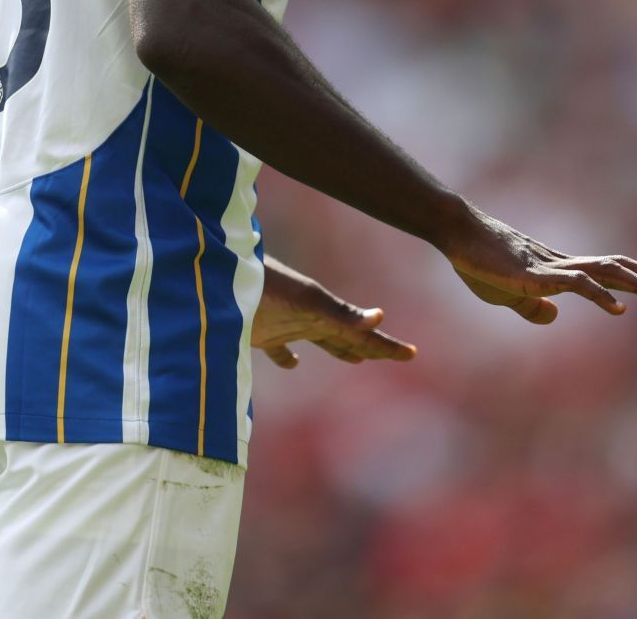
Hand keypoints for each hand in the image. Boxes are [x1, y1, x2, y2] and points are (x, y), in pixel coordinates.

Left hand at [253, 258, 416, 368]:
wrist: (224, 273)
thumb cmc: (269, 286)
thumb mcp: (309, 300)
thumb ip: (342, 313)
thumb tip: (379, 316)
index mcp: (326, 315)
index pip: (363, 335)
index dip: (386, 346)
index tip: (412, 354)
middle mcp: (312, 320)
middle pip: (349, 338)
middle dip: (373, 348)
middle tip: (398, 354)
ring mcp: (288, 325)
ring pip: (322, 341)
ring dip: (340, 349)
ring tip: (356, 359)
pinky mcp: (262, 332)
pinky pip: (280, 350)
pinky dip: (287, 358)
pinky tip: (293, 363)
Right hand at [437, 205, 636, 323]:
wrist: (456, 233)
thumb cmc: (476, 261)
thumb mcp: (505, 293)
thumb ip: (530, 306)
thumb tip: (554, 316)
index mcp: (560, 270)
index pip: (610, 272)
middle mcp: (563, 264)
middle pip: (618, 268)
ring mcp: (552, 267)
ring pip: (606, 272)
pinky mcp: (535, 274)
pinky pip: (575, 283)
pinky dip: (600, 295)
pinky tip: (618, 308)